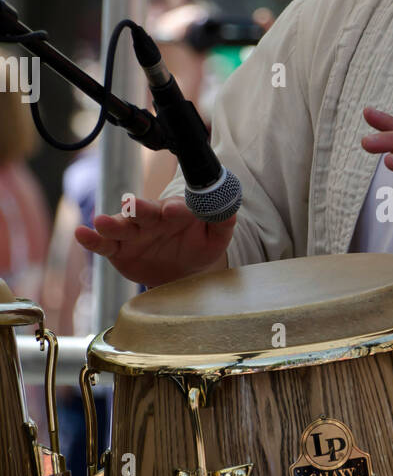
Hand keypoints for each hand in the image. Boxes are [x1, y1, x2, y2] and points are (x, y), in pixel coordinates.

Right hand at [75, 197, 234, 288]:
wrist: (182, 270)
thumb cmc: (199, 246)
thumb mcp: (215, 237)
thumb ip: (222, 222)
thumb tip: (228, 208)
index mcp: (176, 212)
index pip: (175, 207)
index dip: (175, 209)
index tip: (175, 211)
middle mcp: (152, 219)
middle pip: (144, 210)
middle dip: (139, 208)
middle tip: (133, 205)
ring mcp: (133, 233)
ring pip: (120, 225)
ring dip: (111, 223)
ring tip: (99, 221)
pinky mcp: (118, 250)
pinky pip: (104, 245)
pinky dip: (92, 240)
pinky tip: (81, 234)